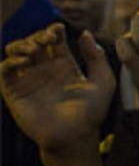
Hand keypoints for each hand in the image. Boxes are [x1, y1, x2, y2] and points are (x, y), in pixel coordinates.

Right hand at [1, 24, 113, 151]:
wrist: (75, 136)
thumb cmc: (91, 112)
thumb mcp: (103, 81)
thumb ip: (96, 57)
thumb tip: (84, 33)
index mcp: (64, 65)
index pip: (54, 40)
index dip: (54, 31)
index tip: (58, 29)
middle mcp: (45, 70)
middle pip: (34, 42)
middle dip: (38, 35)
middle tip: (48, 38)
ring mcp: (29, 79)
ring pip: (15, 52)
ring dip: (20, 44)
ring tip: (32, 49)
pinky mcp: (15, 91)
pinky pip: (4, 71)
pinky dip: (9, 61)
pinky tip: (24, 61)